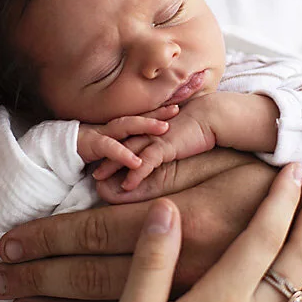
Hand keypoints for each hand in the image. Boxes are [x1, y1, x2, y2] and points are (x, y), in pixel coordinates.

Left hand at [0, 151, 273, 301]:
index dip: (48, 236)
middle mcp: (178, 273)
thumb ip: (168, 168)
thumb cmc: (269, 189)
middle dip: (38, 279)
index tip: (9, 242)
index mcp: (180, 224)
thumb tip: (112, 180)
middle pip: (91, 278)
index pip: (95, 230)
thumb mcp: (224, 161)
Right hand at [77, 107, 178, 167]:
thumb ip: (131, 139)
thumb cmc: (91, 145)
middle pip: (140, 114)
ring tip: (165, 128)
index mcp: (121, 123)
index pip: (144, 113)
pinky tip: (138, 162)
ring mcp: (104, 132)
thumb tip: (153, 143)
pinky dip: (124, 155)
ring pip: (127, 126)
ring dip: (146, 126)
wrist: (61, 147)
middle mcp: (114, 124)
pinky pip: (111, 149)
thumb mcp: (116, 142)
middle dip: (159, 111)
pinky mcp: (93, 144)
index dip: (162, 108)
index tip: (182, 102)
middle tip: (179, 108)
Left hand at [92, 99, 217, 189]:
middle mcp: (147, 130)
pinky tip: (127, 186)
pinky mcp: (165, 146)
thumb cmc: (197, 124)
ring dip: (112, 166)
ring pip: (127, 153)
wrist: (212, 115)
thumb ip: (165, 137)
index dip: (110, 145)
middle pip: (119, 144)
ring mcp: (154, 137)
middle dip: (103, 156)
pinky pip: (146, 162)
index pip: (124, 136)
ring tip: (98, 180)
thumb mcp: (175, 131)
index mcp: (148, 126)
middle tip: (89, 168)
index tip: (97, 155)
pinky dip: (136, 174)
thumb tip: (163, 145)